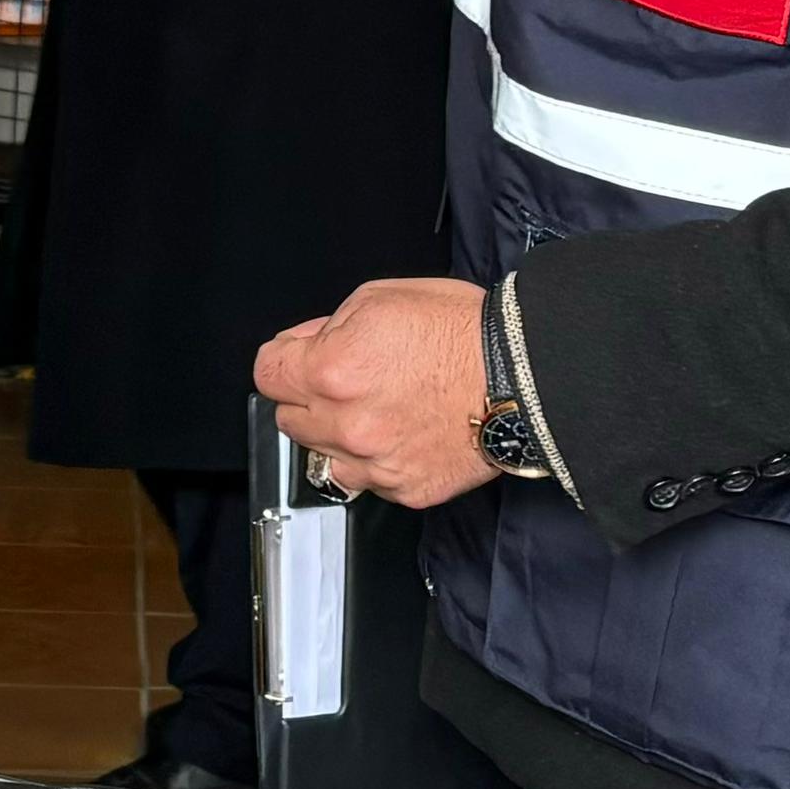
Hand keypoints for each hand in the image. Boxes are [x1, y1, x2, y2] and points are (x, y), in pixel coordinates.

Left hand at [252, 278, 497, 508]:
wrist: (523, 374)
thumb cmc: (461, 330)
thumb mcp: (380, 298)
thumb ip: (327, 327)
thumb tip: (304, 346)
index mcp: (331, 370)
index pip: (266, 376)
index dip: (283, 360)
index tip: (297, 359)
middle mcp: (346, 424)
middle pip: (289, 419)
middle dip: (308, 397)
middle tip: (348, 381)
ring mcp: (375, 464)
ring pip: (324, 457)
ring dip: (339, 436)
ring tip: (379, 411)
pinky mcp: (404, 490)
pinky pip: (369, 480)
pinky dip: (378, 461)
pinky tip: (406, 434)